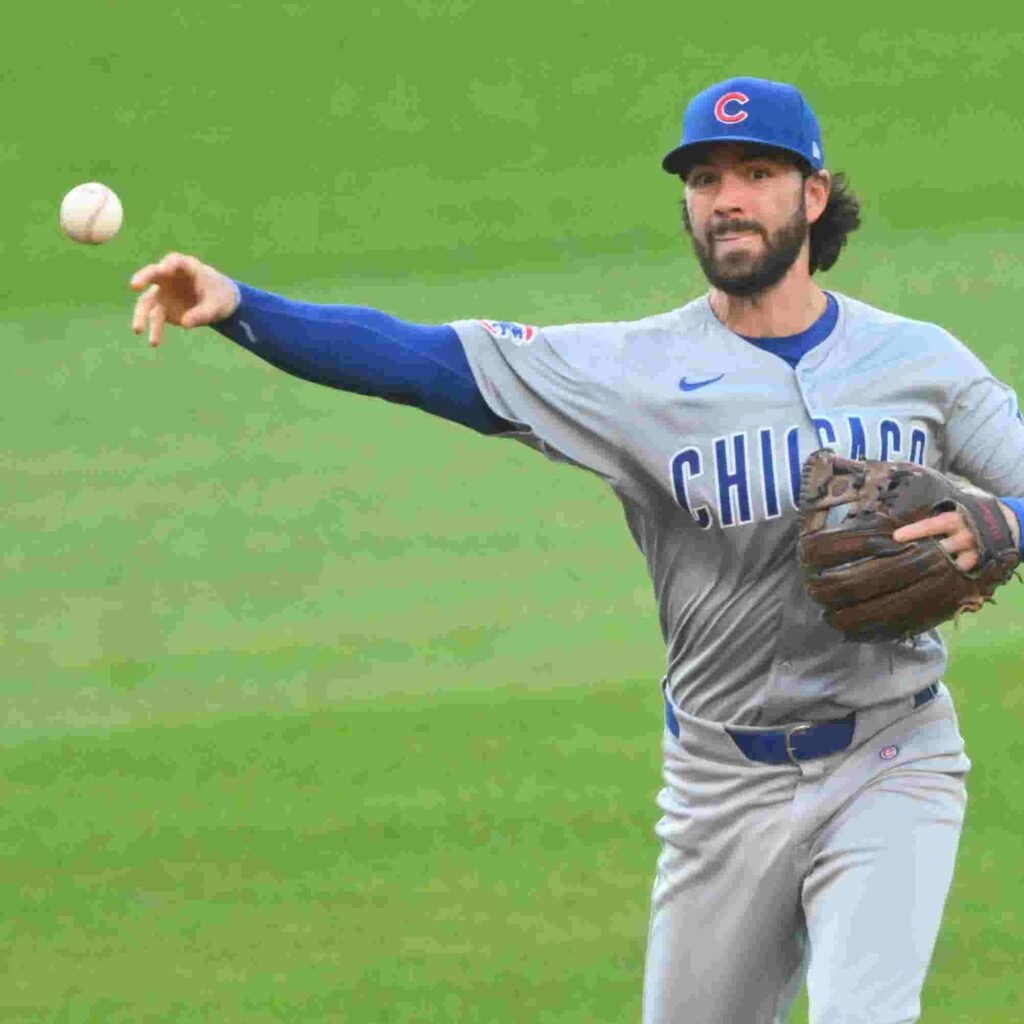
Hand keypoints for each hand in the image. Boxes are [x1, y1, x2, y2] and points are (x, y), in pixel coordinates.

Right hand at [130, 252, 240, 347]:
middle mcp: (169, 277)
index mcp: (187, 268)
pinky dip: (154, 329)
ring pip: (147, 300)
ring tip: (138, 330)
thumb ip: (202, 313)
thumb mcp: (217, 306)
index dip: (169, 264)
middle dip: (143, 278)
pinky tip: (154, 342)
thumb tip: (184, 324)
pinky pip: (154, 317)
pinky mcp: (162, 307)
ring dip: (141, 315)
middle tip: (134, 285)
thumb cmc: (219, 297)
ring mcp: (163, 291)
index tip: (165, 270)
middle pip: (153, 274)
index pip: (175, 261)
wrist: (218, 303)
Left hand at [892, 504, 1020, 571]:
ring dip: (937, 569)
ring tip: (918, 575)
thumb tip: (906, 524)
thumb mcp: (955, 510)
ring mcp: (973, 551)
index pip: (932, 524)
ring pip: (953, 564)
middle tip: (903, 561)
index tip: (896, 537)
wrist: (1004, 523)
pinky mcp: (980, 563)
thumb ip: (936, 518)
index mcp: (954, 519)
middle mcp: (964, 536)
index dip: (914, 531)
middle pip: (941, 548)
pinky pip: (964, 573)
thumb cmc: (968, 516)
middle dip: (924, 555)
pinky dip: (950, 577)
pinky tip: (935, 581)